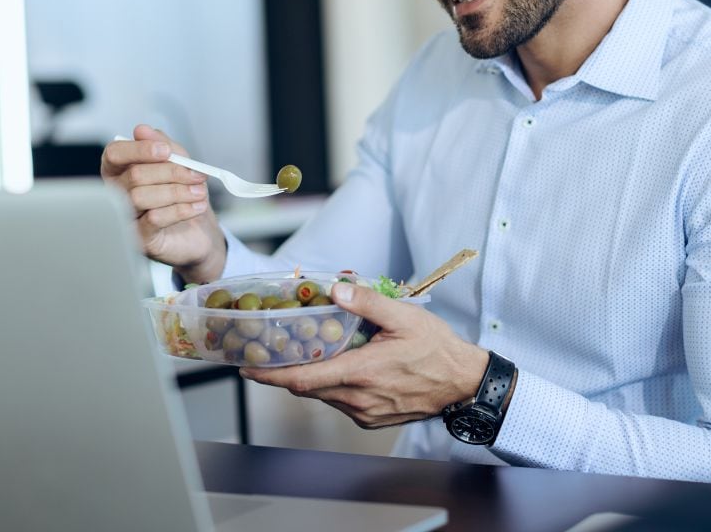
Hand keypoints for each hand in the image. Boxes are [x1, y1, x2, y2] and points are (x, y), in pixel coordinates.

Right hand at [100, 124, 226, 281]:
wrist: (199, 232)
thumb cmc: (183, 195)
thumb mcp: (179, 163)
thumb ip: (163, 145)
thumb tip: (142, 130)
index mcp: (121, 171)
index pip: (114, 153)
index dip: (139, 149)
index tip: (166, 151)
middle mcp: (117, 194)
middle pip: (134, 175)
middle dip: (171, 172)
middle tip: (197, 175)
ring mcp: (125, 218)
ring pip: (141, 197)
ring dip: (177, 191)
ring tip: (199, 192)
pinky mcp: (139, 239)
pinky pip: (154, 218)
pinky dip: (180, 209)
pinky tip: (197, 207)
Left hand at [241, 283, 488, 428]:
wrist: (463, 383)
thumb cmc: (436, 349)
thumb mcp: (404, 317)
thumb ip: (367, 303)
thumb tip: (336, 291)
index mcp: (362, 373)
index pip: (303, 380)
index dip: (271, 376)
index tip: (247, 369)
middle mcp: (358, 398)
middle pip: (307, 389)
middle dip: (285, 373)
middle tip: (268, 355)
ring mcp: (365, 412)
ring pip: (324, 396)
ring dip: (311, 378)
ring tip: (304, 355)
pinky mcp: (372, 419)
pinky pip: (341, 403)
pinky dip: (332, 386)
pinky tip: (339, 367)